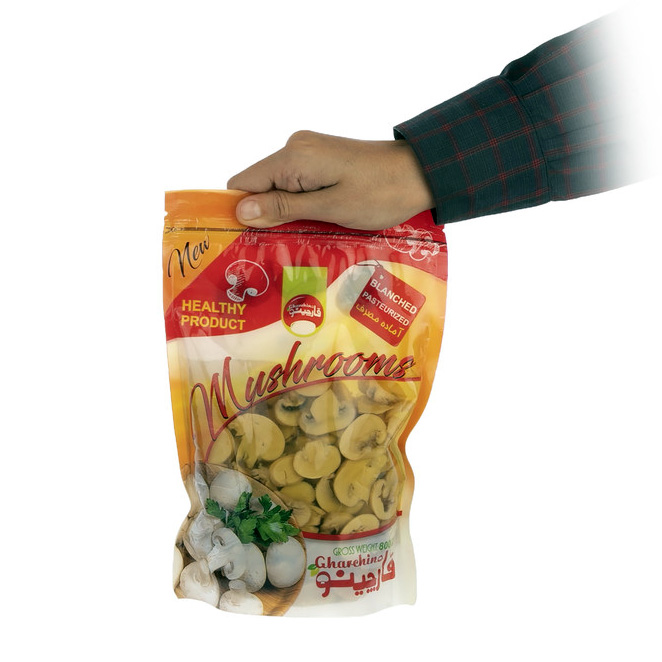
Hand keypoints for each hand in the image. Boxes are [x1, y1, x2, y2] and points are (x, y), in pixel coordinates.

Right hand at [226, 131, 433, 230]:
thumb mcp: (330, 207)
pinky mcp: (322, 159)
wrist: (419, 173)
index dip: (239, 212)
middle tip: (272, 251)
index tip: (242, 243)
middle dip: (263, 217)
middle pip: (260, 186)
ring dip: (284, 214)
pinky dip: (299, 205)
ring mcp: (310, 152)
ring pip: (279, 187)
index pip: (243, 183)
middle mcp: (295, 148)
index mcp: (293, 157)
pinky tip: (310, 226)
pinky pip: (297, 184)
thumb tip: (240, 209)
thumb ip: (283, 208)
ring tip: (294, 242)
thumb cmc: (380, 193)